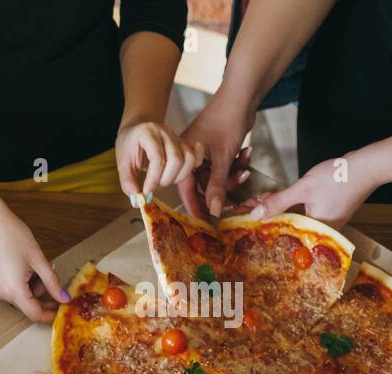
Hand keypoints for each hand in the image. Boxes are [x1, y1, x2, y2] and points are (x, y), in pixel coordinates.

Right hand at [0, 196, 67, 322]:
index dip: (51, 316)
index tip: (63, 311)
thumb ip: (53, 282)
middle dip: (45, 297)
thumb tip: (64, 298)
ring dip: (35, 287)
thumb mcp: (39, 260)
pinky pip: (14, 290)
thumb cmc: (14, 236)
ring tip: (39, 267)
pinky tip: (28, 267)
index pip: (35, 314)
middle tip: (57, 283)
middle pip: (29, 306)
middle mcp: (2, 293)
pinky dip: (25, 284)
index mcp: (14, 290)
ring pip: (23, 297)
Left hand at [115, 120, 203, 200]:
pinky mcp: (185, 141)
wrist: (136, 130)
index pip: (157, 158)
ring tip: (165, 180)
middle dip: (166, 179)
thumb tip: (137, 201)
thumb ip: (127, 182)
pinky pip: (197, 151)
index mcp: (148, 133)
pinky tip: (179, 172)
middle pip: (177, 159)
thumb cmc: (128, 145)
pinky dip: (192, 165)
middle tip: (155, 185)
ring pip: (189, 157)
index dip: (153, 179)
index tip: (146, 192)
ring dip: (179, 175)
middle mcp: (165, 132)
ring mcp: (177, 136)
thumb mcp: (122, 163)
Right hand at [177, 93, 254, 217]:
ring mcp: (206, 155)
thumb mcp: (222, 158)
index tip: (205, 222)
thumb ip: (217, 187)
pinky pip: (226, 167)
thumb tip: (214, 212)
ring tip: (244, 166)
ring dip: (234, 175)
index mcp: (183, 160)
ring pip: (218, 177)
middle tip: (236, 195)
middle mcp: (191, 159)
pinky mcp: (219, 150)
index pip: (186, 191)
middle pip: (205, 186)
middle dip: (223, 188)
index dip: (196, 207)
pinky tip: (246, 152)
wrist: (242, 96)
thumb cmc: (226, 120)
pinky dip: (237, 164)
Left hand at [239, 153, 377, 227]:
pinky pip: (299, 210)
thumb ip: (279, 202)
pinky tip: (269, 199)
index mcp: (314, 230)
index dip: (258, 228)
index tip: (239, 224)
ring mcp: (322, 219)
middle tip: (239, 213)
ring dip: (272, 209)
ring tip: (250, 205)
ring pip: (290, 216)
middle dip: (262, 218)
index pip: (280, 233)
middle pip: (284, 226)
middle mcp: (318, 229)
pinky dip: (285, 204)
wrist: (367, 164)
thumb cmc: (340, 177)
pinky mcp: (324, 209)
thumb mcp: (304, 188)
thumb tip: (255, 214)